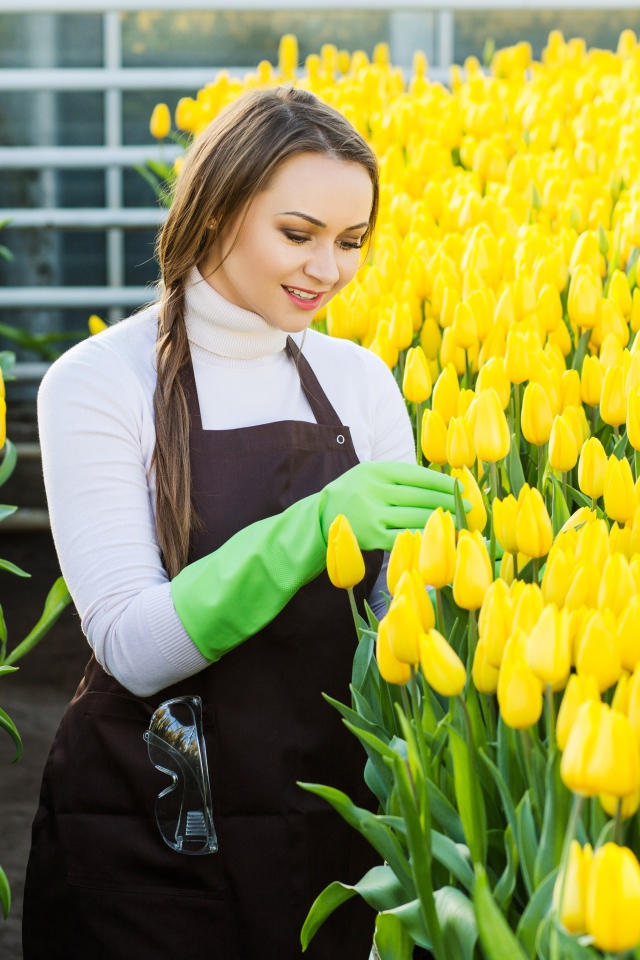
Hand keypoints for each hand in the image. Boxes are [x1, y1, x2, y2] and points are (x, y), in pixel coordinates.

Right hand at [318, 461, 467, 552]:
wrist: (320, 518)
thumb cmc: (354, 495)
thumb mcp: (370, 475)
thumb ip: (399, 477)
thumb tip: (441, 483)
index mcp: (375, 470)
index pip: (417, 475)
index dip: (442, 482)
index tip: (461, 488)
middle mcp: (373, 490)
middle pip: (420, 496)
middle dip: (448, 502)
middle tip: (469, 506)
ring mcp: (372, 514)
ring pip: (416, 516)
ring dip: (442, 520)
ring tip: (459, 521)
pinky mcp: (372, 537)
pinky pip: (405, 536)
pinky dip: (423, 536)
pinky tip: (438, 536)